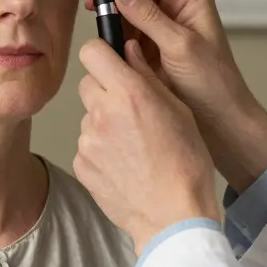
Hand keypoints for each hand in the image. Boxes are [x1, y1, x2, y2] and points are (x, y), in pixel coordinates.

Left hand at [74, 37, 219, 252]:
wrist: (173, 216)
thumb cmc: (186, 164)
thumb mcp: (178, 110)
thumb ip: (147, 77)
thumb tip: (128, 51)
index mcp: (129, 93)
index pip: (92, 51)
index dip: (102, 55)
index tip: (111, 63)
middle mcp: (102, 113)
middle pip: (87, 83)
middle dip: (104, 90)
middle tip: (128, 109)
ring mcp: (88, 140)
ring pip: (88, 116)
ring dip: (103, 123)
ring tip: (132, 145)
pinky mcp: (80, 164)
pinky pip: (86, 145)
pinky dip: (99, 150)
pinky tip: (123, 164)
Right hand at [85, 0, 266, 192]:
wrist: (219, 123)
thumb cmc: (214, 84)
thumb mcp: (180, 46)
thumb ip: (149, 17)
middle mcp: (173, 7)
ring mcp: (158, 27)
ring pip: (126, 6)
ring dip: (110, 9)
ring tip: (95, 14)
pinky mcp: (147, 47)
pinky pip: (124, 30)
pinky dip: (112, 31)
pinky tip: (104, 37)